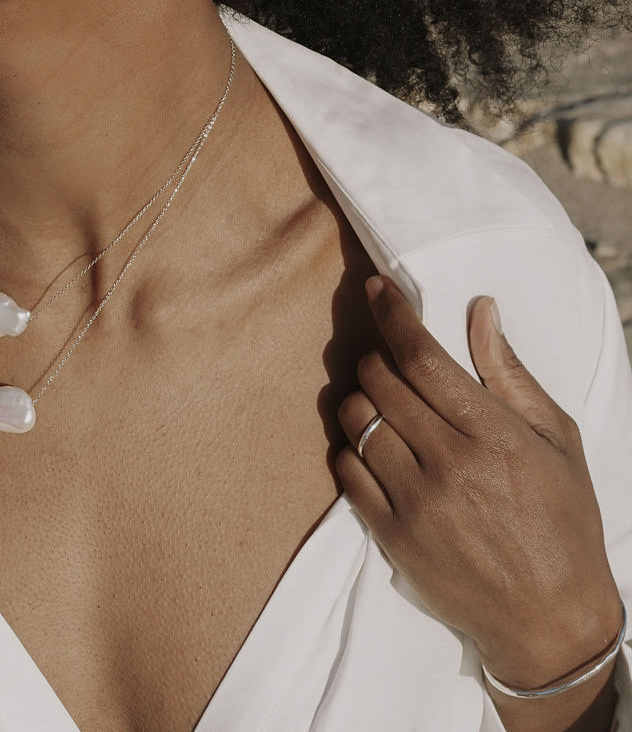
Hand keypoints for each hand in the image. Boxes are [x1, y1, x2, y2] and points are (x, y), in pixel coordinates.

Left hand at [336, 275, 621, 690]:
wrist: (551, 621)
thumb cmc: (563, 521)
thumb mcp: (555, 440)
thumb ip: (509, 373)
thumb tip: (481, 310)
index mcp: (491, 433)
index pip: (421, 355)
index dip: (392, 313)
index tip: (376, 288)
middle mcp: (447, 462)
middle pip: (378, 379)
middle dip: (378, 358)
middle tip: (392, 364)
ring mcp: (413, 500)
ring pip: (355, 419)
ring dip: (361, 400)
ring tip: (384, 407)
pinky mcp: (389, 534)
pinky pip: (344, 470)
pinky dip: (351, 449)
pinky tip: (375, 450)